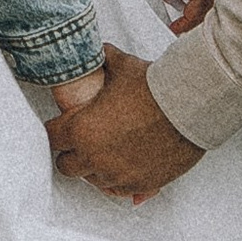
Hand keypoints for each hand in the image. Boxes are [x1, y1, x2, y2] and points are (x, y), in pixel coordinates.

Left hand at [51, 49, 200, 201]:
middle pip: (66, 165)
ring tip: (106, 151)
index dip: (58, 128)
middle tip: (83, 140)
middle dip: (72, 152)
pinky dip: (119, 178)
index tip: (64, 125)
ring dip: (95, 167)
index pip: (52, 137)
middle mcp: (94, 157)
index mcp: (81, 130)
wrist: (189, 106)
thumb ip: (102, 59)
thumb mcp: (121, 65)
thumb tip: (98, 50)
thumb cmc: (153, 87)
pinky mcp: (140, 184)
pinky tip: (123, 165)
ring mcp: (117, 174)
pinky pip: (120, 190)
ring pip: (92, 180)